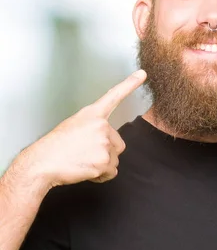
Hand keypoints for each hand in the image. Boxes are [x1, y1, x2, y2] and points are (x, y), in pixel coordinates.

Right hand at [13, 70, 146, 188]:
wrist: (41, 164)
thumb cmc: (53, 147)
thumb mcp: (73, 127)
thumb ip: (93, 128)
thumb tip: (104, 140)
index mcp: (92, 114)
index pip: (114, 96)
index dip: (130, 84)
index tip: (142, 74)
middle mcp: (101, 126)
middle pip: (117, 143)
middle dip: (105, 151)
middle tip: (83, 153)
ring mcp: (104, 143)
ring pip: (114, 158)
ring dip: (102, 164)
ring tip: (81, 161)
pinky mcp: (104, 160)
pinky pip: (111, 172)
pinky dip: (101, 176)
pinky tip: (85, 170)